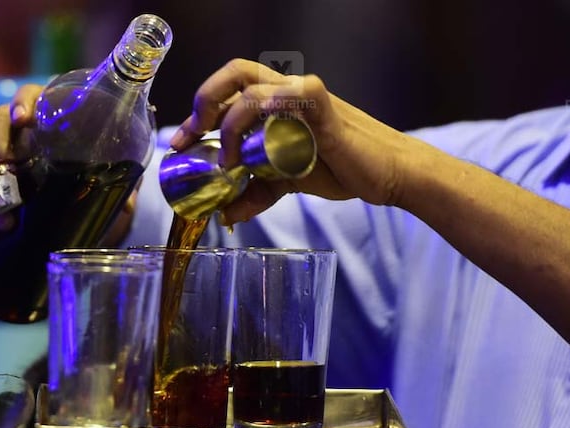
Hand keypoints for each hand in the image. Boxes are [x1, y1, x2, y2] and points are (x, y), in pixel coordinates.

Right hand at [0, 83, 138, 241]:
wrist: (61, 209)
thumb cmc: (85, 178)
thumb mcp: (104, 177)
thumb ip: (116, 183)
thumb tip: (128, 203)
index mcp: (47, 116)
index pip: (31, 95)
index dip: (24, 103)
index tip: (24, 120)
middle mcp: (17, 127)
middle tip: (3, 159)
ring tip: (2, 205)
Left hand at [169, 59, 434, 223]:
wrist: (389, 175)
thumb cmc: (343, 169)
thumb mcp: (288, 182)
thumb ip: (257, 192)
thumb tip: (227, 214)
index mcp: (277, 102)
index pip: (229, 88)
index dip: (199, 110)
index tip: (181, 142)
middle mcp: (288, 92)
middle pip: (236, 72)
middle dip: (204, 102)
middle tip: (192, 136)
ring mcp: (306, 97)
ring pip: (253, 88)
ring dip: (230, 124)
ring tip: (230, 162)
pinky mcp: (326, 109)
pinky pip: (293, 95)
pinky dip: (269, 113)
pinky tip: (257, 147)